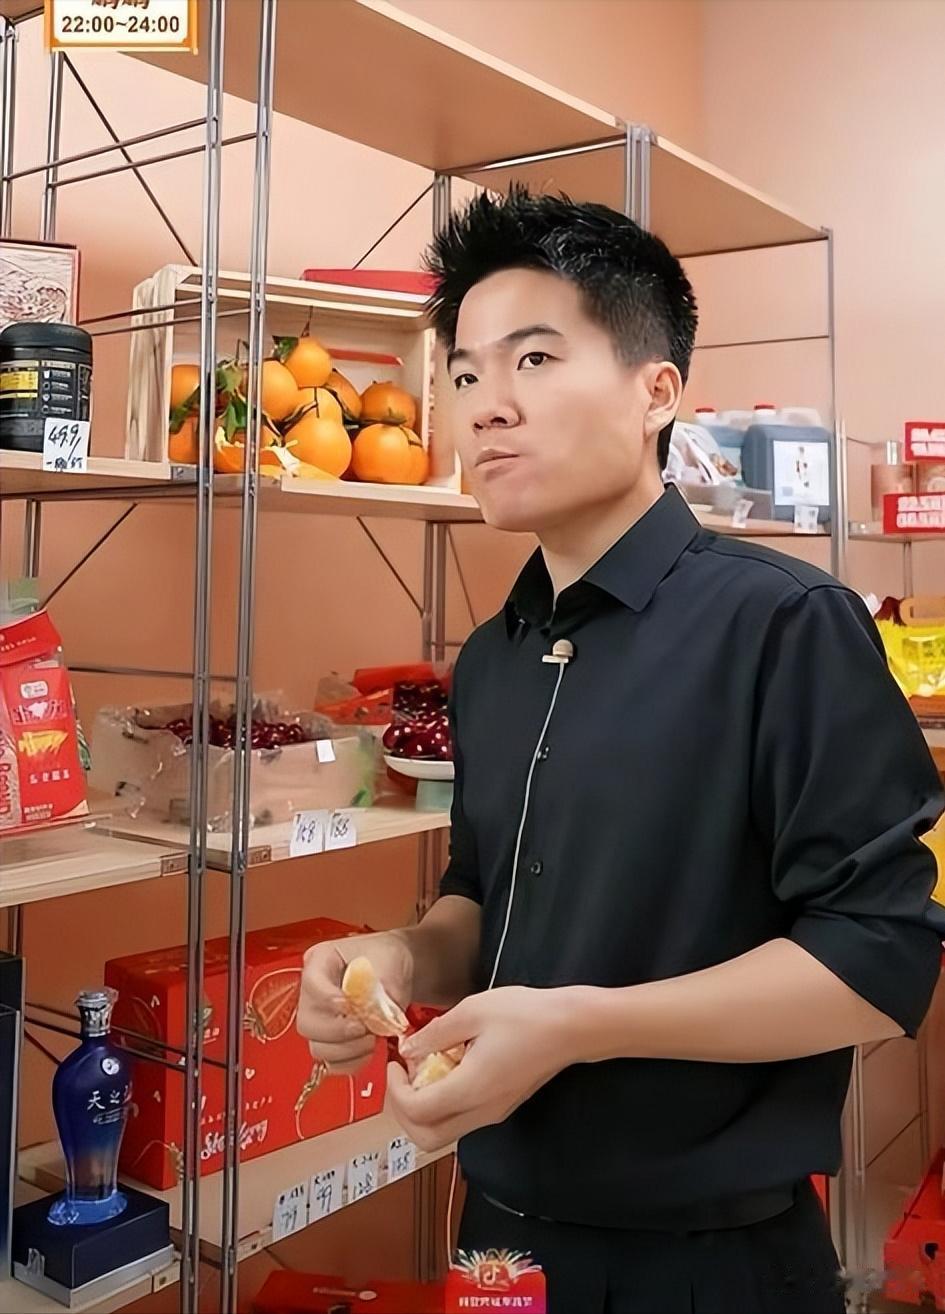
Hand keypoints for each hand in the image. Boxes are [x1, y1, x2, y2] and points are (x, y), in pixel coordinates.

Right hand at [297, 931, 413, 1075]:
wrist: (394, 971)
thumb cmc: (387, 957)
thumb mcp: (389, 959)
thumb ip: (382, 983)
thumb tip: (376, 1013)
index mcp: (319, 960)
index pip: (311, 982)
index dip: (327, 999)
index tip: (349, 1006)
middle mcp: (312, 992)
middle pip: (307, 1022)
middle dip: (338, 1031)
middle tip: (364, 1027)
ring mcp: (319, 1019)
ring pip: (318, 1047)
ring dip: (347, 1049)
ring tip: (372, 1037)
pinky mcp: (331, 1041)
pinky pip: (332, 1063)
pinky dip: (351, 1062)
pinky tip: (369, 1049)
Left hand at [386, 986, 570, 1152]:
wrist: (571, 1027)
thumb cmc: (525, 1015)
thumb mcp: (472, 1011)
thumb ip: (435, 1034)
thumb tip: (407, 1050)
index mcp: (471, 1089)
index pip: (417, 1111)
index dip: (395, 1091)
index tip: (393, 1063)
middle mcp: (481, 1111)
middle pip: (427, 1138)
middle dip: (402, 1112)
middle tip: (399, 1078)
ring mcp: (493, 1113)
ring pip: (444, 1133)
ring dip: (422, 1110)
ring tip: (421, 1071)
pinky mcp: (501, 1107)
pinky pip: (461, 1120)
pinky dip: (442, 1105)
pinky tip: (446, 1070)